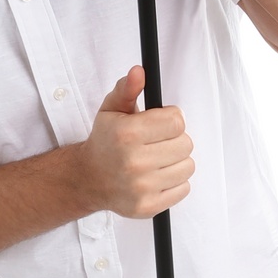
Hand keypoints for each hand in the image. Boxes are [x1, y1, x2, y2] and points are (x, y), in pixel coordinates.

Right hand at [74, 66, 194, 218]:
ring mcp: (142, 187)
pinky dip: (175, 182)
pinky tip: (157, 176)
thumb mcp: (111, 109)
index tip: (158, 124)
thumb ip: (127, 88)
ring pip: (188, 167)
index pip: (177, 121)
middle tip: (157, 143)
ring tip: (158, 160)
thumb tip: (139, 72)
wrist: (89, 179)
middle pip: (186, 144)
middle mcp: (134, 162)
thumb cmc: (105, 142)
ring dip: (177, 161)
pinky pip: (184, 189)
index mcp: (127, 134)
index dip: (170, 119)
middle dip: (174, 140)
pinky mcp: (148, 206)